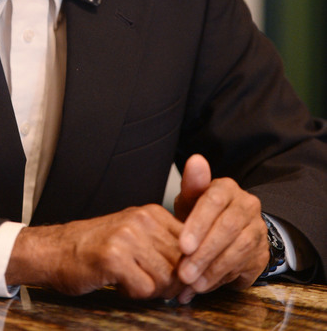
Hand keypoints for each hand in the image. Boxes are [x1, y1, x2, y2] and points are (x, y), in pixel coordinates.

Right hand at [6, 205, 184, 299]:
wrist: (57, 250)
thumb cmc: (97, 246)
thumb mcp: (136, 234)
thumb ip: (165, 245)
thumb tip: (199, 272)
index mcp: (152, 212)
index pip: (192, 244)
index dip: (190, 269)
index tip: (183, 284)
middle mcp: (142, 219)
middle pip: (182, 263)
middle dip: (173, 284)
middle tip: (156, 288)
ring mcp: (128, 236)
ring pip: (166, 278)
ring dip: (153, 290)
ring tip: (134, 282)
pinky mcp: (114, 257)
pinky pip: (145, 289)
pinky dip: (135, 294)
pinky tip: (120, 284)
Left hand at [174, 154, 269, 302]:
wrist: (224, 232)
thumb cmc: (202, 214)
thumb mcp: (191, 199)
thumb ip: (192, 183)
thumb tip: (195, 160)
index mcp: (227, 188)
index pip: (215, 200)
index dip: (198, 224)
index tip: (183, 245)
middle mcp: (247, 205)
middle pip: (228, 227)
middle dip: (204, 252)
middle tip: (184, 272)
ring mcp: (257, 229)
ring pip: (239, 249)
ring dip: (213, 268)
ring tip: (192, 282)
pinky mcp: (262, 252)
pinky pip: (245, 266)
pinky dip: (222, 278)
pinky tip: (204, 285)